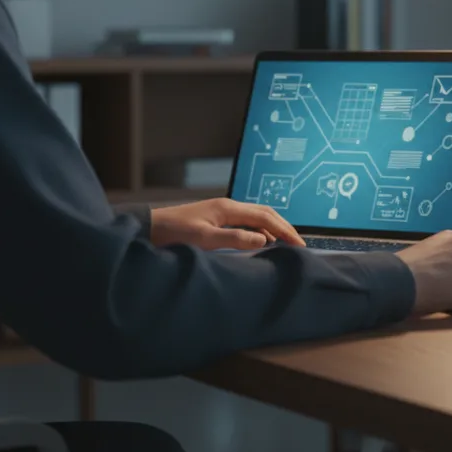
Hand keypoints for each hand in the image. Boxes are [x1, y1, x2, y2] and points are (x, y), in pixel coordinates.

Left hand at [149, 198, 305, 250]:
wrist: (151, 228)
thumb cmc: (175, 233)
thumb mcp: (205, 238)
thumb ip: (235, 238)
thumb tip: (264, 240)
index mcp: (229, 209)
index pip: (266, 217)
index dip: (285, 231)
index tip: (299, 245)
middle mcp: (229, 207)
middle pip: (265, 213)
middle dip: (284, 227)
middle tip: (299, 244)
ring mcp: (223, 212)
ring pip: (257, 216)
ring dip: (274, 228)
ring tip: (286, 243)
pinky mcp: (217, 219)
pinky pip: (247, 222)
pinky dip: (260, 231)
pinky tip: (262, 242)